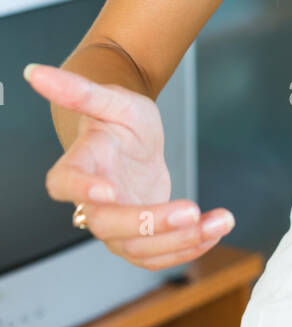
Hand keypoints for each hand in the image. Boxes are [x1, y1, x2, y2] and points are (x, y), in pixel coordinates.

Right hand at [26, 62, 234, 269]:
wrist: (134, 139)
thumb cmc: (118, 119)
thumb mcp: (110, 98)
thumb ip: (77, 89)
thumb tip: (36, 71)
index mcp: (79, 165)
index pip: (66, 183)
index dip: (82, 189)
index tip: (108, 190)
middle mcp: (92, 203)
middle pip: (107, 224)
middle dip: (150, 223)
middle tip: (190, 210)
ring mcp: (114, 225)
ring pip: (138, 248)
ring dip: (181, 240)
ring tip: (220, 220)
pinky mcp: (138, 238)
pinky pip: (158, 255)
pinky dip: (189, 248)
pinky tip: (216, 228)